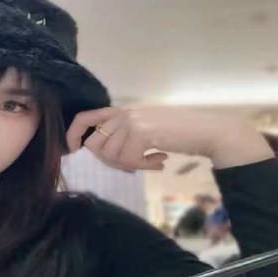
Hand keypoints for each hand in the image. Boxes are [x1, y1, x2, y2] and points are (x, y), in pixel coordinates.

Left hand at [66, 106, 273, 171]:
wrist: (205, 130)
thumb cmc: (178, 133)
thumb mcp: (146, 130)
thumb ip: (123, 137)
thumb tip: (100, 153)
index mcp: (121, 110)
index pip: (86, 117)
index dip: (74, 134)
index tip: (72, 149)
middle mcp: (123, 113)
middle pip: (96, 146)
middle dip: (111, 161)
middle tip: (134, 163)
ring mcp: (131, 121)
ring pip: (112, 156)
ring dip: (131, 165)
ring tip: (152, 160)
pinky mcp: (141, 132)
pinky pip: (128, 160)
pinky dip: (143, 166)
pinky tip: (160, 160)